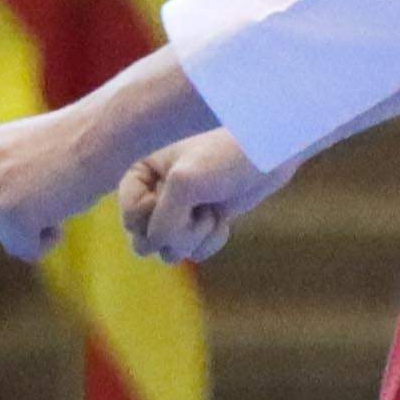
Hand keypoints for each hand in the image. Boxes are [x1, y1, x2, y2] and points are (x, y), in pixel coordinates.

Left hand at [0, 101, 133, 262]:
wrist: (104, 132)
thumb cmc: (82, 145)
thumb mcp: (30, 155)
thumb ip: (11, 178)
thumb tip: (12, 209)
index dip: (30, 194)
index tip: (50, 168)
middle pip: (1, 221)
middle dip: (35, 211)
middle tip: (60, 178)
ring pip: (13, 237)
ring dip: (43, 222)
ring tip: (60, 187)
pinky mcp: (8, 211)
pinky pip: (27, 251)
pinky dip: (50, 239)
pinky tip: (62, 203)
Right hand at [119, 133, 268, 261]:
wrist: (269, 148)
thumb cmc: (225, 154)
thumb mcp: (185, 183)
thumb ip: (162, 221)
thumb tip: (157, 248)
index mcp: (140, 172)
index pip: (130, 218)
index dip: (155, 216)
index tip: (180, 195)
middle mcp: (154, 191)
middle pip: (145, 240)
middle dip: (176, 233)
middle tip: (197, 211)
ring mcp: (178, 208)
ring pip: (170, 249)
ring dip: (195, 237)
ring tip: (212, 210)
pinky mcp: (201, 220)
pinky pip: (193, 251)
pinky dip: (210, 240)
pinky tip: (223, 218)